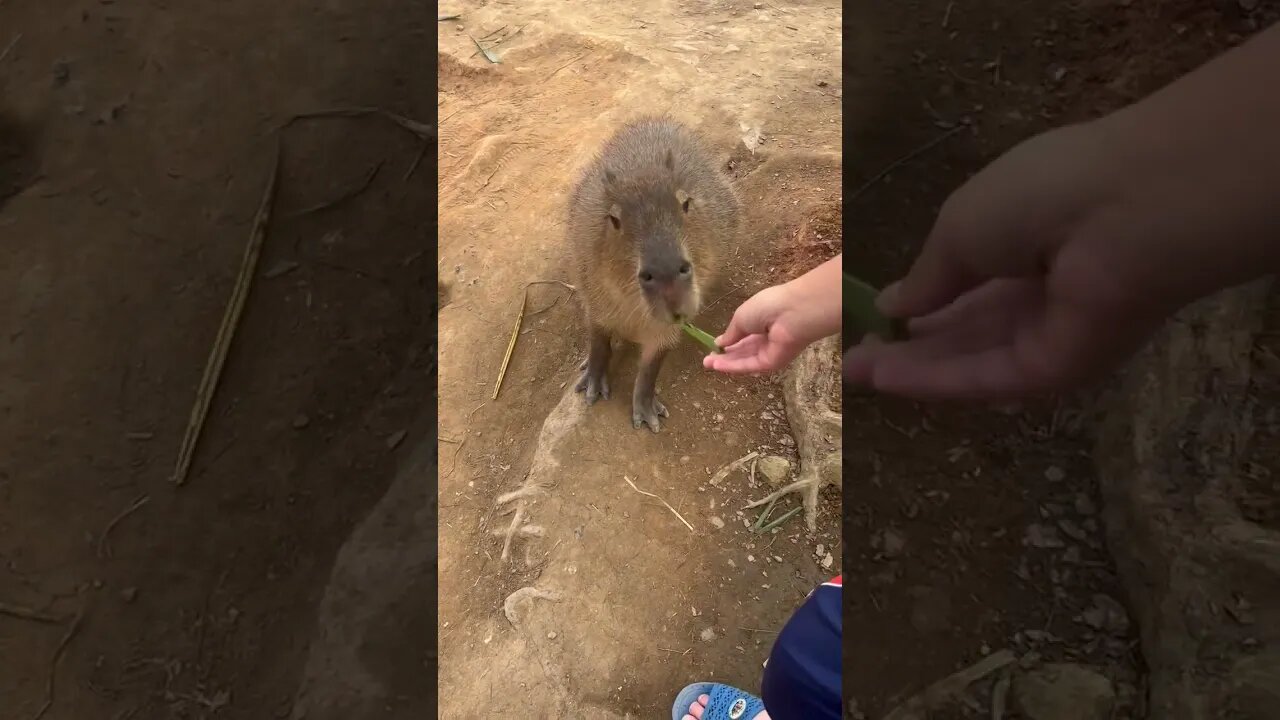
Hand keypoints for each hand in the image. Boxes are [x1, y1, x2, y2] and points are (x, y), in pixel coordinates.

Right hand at [703, 284, 812, 373]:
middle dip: (724, 356)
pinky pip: (750, 365)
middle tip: (706, 360)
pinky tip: (718, 366)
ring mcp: (770, 351)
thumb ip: (731, 333)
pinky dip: (734, 366)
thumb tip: (720, 342)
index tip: (713, 346)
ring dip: (726, 363)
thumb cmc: (766, 307)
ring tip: (708, 364)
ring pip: (745, 360)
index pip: (743, 336)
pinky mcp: (772, 363)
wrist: (790, 313)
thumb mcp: (741, 317)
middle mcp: (766, 338)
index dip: (728, 342)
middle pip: (743, 351)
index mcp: (760, 321)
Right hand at [844, 123, 1168, 399]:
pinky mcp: (1060, 368)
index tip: (874, 319)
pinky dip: (940, 380)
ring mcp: (1053, 332)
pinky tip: (889, 380)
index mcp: (1025, 238)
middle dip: (911, 345)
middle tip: (855, 359)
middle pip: (968, 329)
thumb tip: (892, 305)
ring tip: (858, 373)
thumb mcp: (961, 225)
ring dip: (915, 368)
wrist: (1122, 210)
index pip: (968, 282)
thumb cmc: (1040, 193)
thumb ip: (930, 275)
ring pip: (973, 358)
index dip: (921, 303)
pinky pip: (990, 376)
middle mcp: (1042, 289)